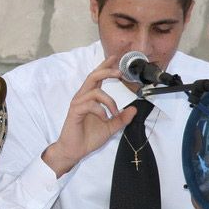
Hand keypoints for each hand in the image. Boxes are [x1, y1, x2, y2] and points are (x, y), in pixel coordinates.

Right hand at [42, 56, 137, 176]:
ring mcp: (78, 103)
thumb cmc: (88, 137)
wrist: (74, 150)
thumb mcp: (110, 128)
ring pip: (94, 90)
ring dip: (109, 100)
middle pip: (93, 76)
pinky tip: (104, 118)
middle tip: (120, 73)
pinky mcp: (75, 111)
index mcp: (90, 98)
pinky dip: (101, 110)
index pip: (97, 77)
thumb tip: (134, 110)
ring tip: (114, 112)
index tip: (115, 58)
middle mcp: (83, 97)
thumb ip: (121, 118)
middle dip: (106, 71)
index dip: (105, 66)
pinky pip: (90, 104)